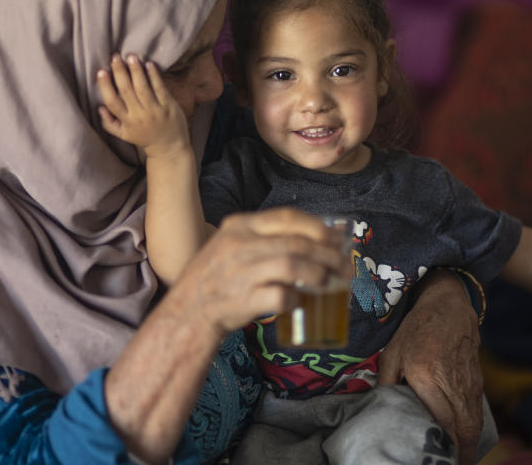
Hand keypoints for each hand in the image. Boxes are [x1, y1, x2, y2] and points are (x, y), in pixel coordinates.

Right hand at [96, 53, 189, 158]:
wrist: (169, 148)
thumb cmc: (144, 138)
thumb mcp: (124, 135)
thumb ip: (109, 122)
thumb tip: (99, 107)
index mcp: (127, 122)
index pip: (112, 102)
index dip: (105, 86)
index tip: (101, 71)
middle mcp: (140, 116)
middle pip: (127, 91)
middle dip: (120, 72)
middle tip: (115, 57)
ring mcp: (155, 111)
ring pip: (143, 88)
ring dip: (136, 71)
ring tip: (131, 57)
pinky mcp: (169, 106)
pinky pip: (160, 88)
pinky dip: (154, 76)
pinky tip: (149, 64)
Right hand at [175, 208, 353, 337]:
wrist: (187, 313)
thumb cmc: (216, 279)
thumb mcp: (231, 245)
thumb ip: (264, 238)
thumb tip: (315, 240)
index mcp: (239, 226)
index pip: (287, 217)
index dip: (318, 227)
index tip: (336, 238)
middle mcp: (239, 245)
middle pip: (297, 243)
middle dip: (328, 255)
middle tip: (345, 266)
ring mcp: (240, 273)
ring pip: (292, 266)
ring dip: (317, 275)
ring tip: (328, 283)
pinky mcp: (243, 300)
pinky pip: (280, 297)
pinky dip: (295, 301)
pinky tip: (298, 303)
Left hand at [377, 270, 482, 464]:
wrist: (449, 306)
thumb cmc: (416, 328)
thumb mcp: (392, 353)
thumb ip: (386, 382)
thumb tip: (378, 409)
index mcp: (429, 376)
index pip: (442, 421)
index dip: (443, 445)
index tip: (436, 458)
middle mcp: (453, 383)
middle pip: (464, 429)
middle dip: (459, 453)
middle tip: (448, 464)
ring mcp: (469, 383)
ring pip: (474, 423)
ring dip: (468, 446)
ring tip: (456, 459)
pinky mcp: (477, 382)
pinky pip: (478, 413)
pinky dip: (473, 431)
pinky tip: (464, 441)